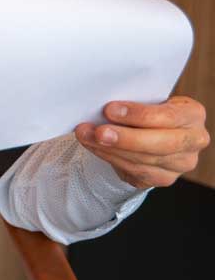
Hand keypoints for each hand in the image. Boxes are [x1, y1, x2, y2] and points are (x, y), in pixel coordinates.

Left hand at [75, 96, 209, 189]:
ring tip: (87, 136)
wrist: (154, 131)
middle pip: (160, 144)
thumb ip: (136, 102)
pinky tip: (94, 147)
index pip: (168, 116)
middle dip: (125, 138)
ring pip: (143, 160)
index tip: (110, 109)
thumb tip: (104, 105)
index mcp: (193, 115)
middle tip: (98, 131)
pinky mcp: (164, 178)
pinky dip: (110, 158)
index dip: (139, 115)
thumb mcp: (151, 100)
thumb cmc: (151, 110)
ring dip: (110, 149)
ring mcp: (180, 164)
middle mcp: (193, 141)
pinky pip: (135, 172)